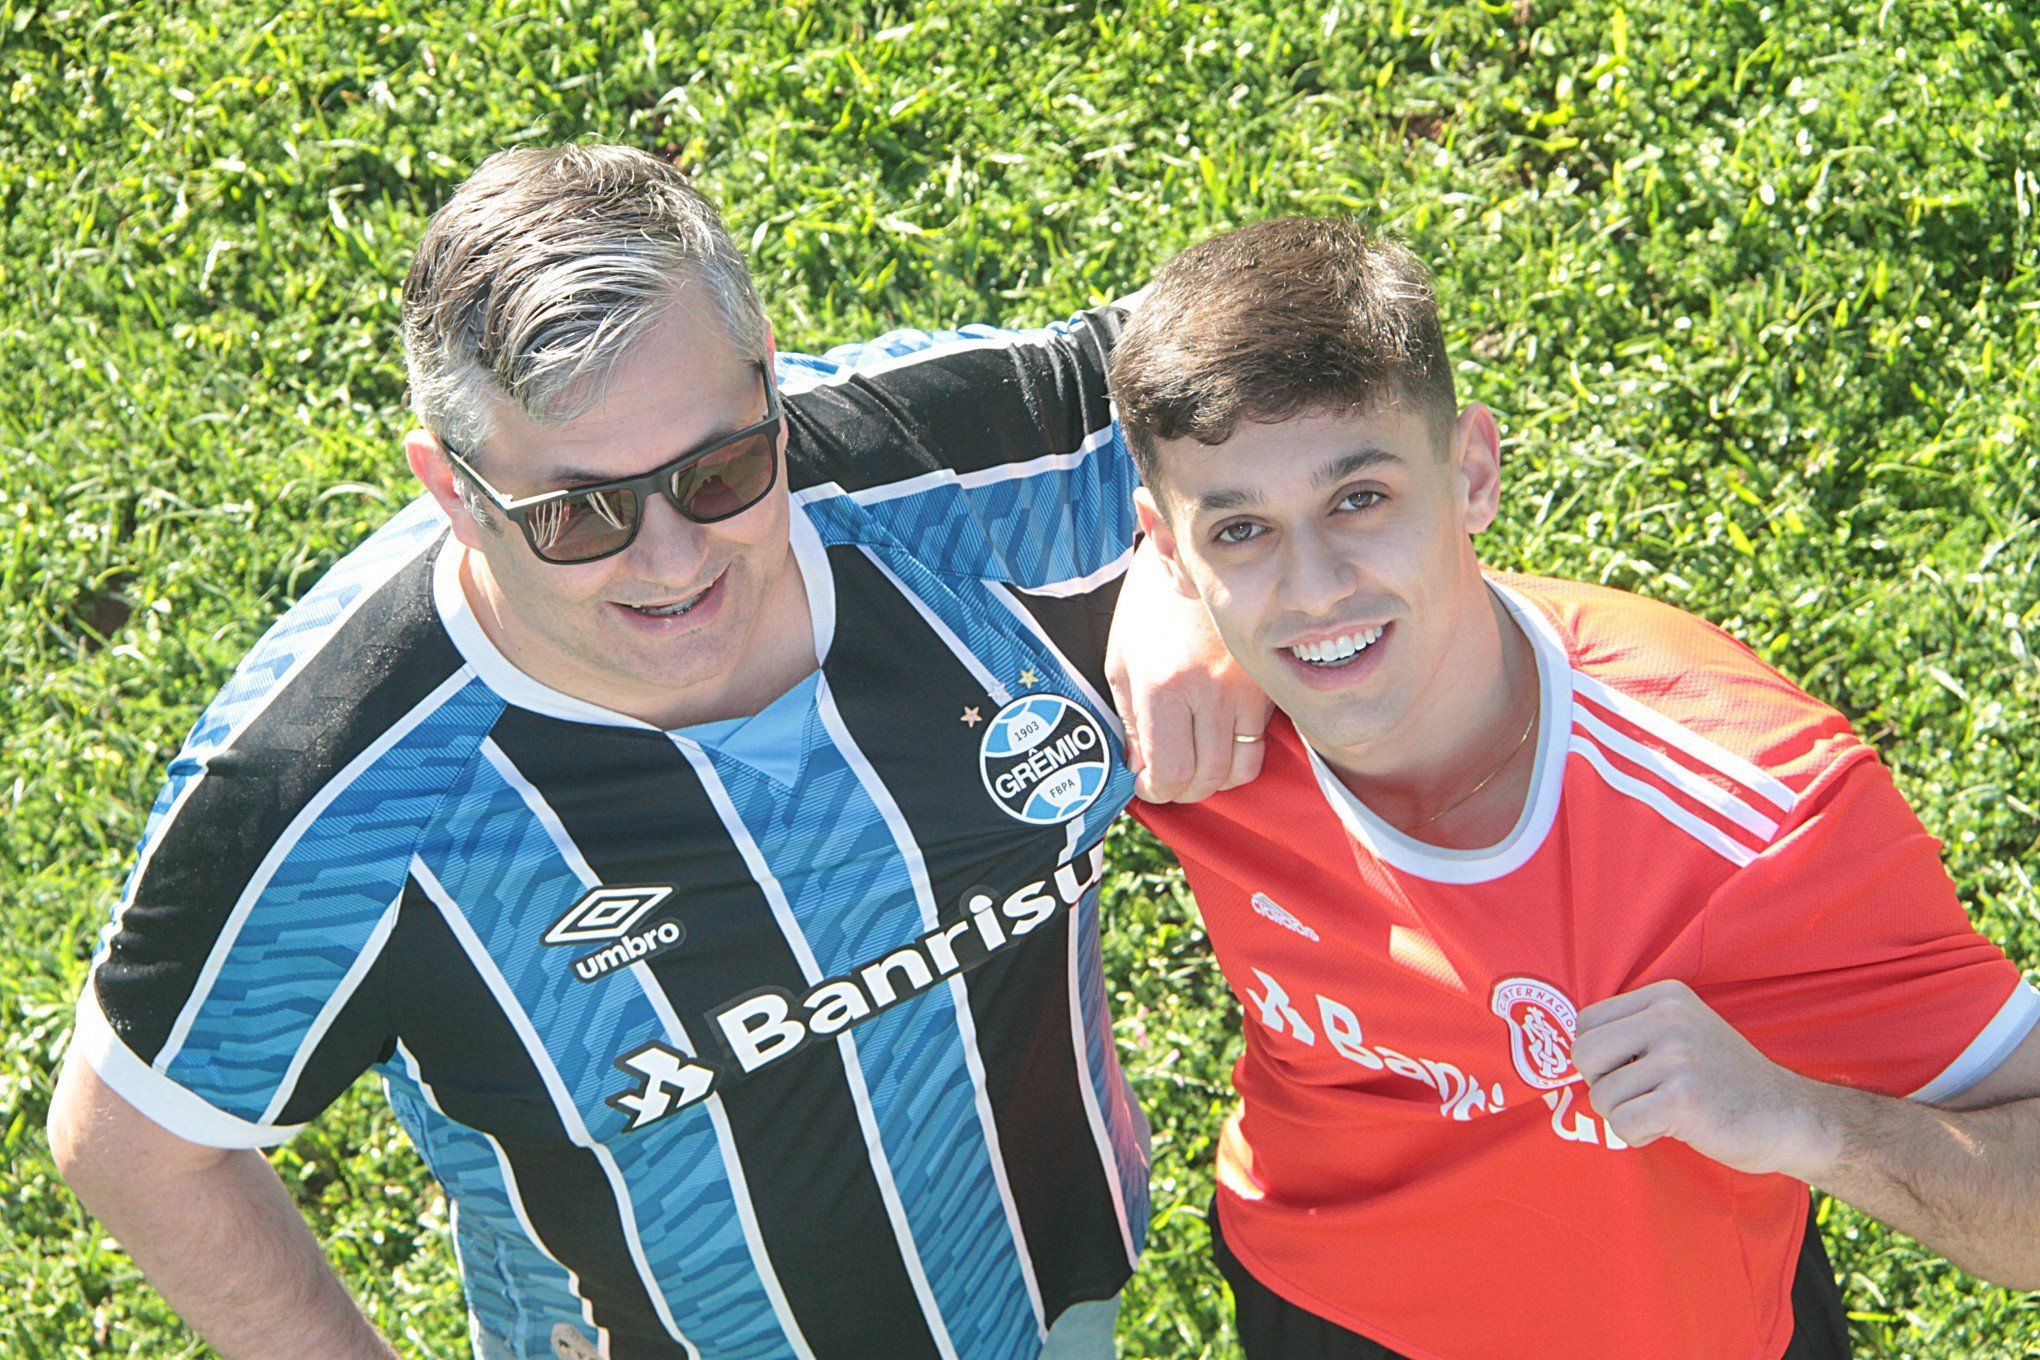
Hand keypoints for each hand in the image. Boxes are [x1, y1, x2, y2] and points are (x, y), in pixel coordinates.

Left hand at [1105, 538, 1271, 802]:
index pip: (1170, 773)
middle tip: (1170, 778)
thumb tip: (1142, 771)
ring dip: (1213, 779)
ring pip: (1238, 770)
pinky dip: (1239, 757)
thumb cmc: (1147, 610)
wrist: (1194, 560)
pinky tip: (1218, 744)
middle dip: (1183, 790)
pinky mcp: (1267, 684)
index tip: (1148, 784)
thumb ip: (1130, 723)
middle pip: (1206, 779)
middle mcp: (1208, 693)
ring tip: (1194, 764)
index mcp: (1163, 688)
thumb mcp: (1122, 664)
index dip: (1156, 790)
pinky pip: (1259, 745)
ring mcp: (1244, 689)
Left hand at [1572, 979, 1838, 1178]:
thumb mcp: (1682, 1034)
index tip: (1630, 1071)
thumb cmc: (1723, 1081)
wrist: (1789, 1117)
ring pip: (1601, 1095)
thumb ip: (1632, 1032)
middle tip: (1638, 1096)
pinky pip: (1621, 1122)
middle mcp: (1670, 1018)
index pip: (1586, 1022)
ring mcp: (1678, 1057)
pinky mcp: (1683, 1098)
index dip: (1598, 1056)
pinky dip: (1636, 1135)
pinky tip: (1667, 1128)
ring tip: (1662, 1112)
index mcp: (1666, 996)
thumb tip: (1565, 1050)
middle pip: (1583, 1054)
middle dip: (1601, 1085)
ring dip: (1624, 1115)